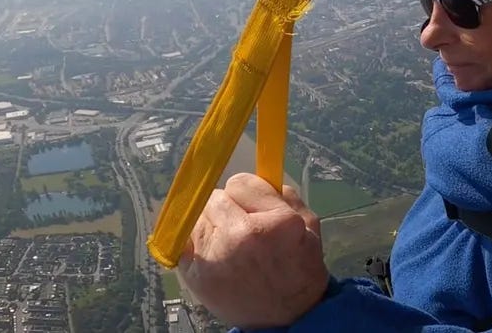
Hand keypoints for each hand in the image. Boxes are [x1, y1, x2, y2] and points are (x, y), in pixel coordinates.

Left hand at [177, 173, 328, 328]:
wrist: (288, 317)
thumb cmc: (299, 269)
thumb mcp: (309, 225)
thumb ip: (284, 194)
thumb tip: (258, 174)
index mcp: (274, 222)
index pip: (239, 182)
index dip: (248, 194)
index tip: (254, 207)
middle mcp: (240, 236)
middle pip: (215, 198)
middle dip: (228, 208)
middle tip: (242, 227)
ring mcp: (214, 256)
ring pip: (197, 216)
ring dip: (211, 224)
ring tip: (229, 245)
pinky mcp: (195, 273)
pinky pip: (182, 239)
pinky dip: (194, 242)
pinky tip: (212, 252)